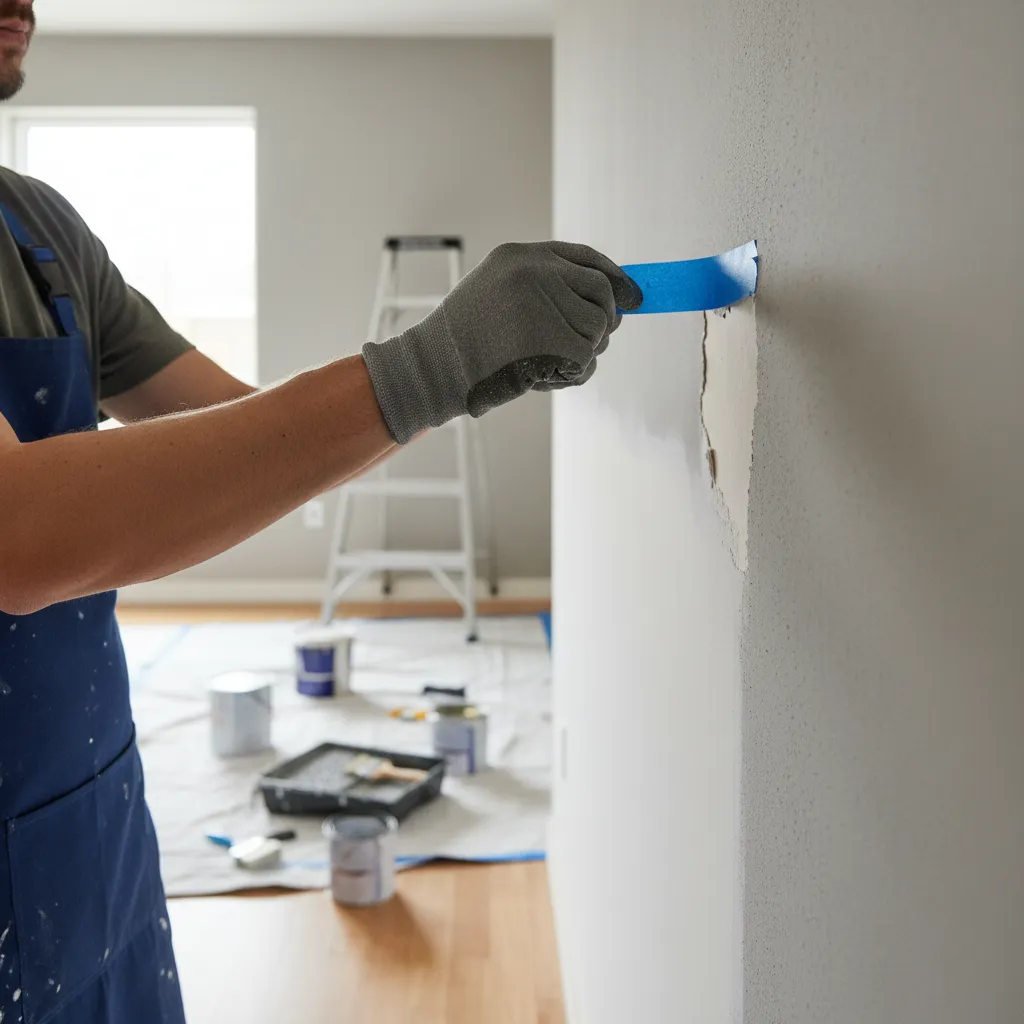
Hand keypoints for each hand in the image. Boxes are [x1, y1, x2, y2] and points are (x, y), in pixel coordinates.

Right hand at [362, 240, 642, 443]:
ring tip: (549, 364)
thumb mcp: (496, 296)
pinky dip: (574, 375)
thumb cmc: (465, 343)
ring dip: (585, 353)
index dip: (615, 278)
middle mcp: (533, 271)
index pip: (585, 258)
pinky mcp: (550, 339)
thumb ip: (544, 290)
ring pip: (598, 328)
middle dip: (605, 320)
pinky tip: (546, 379)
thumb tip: (610, 299)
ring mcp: (542, 302)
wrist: (431, 371)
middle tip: (592, 343)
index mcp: (519, 256)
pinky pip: (587, 357)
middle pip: (601, 291)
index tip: (634, 298)